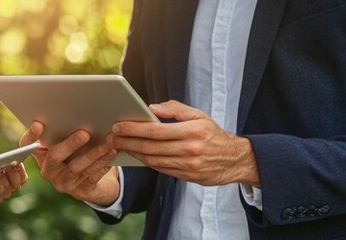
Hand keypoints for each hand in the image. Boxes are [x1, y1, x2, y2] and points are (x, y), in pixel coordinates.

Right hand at [20, 122, 120, 205]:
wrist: (94, 183)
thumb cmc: (78, 154)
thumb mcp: (67, 143)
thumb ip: (63, 131)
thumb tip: (72, 111)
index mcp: (41, 155)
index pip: (27, 145)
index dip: (31, 135)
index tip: (39, 124)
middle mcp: (49, 170)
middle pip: (55, 156)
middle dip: (70, 144)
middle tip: (84, 133)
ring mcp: (64, 183)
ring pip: (77, 166)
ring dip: (93, 152)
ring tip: (107, 141)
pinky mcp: (81, 191)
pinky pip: (92, 176)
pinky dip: (103, 163)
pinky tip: (112, 152)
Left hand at [109, 100, 260, 186]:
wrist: (235, 160)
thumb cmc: (213, 134)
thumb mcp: (199, 115)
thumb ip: (176, 109)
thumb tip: (151, 108)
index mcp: (192, 131)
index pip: (156, 131)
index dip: (134, 129)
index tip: (118, 126)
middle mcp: (190, 149)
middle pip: (150, 147)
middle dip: (127, 142)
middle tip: (110, 138)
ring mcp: (188, 165)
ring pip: (153, 160)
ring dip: (132, 153)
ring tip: (118, 146)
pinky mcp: (187, 176)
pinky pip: (161, 169)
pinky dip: (145, 162)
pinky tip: (135, 155)